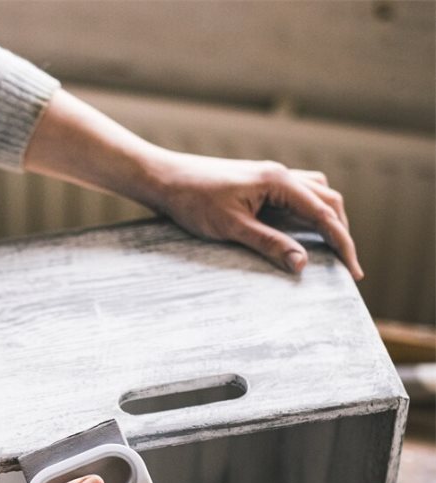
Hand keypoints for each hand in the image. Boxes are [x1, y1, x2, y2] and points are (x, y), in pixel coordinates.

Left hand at [146, 150, 362, 279]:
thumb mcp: (232, 228)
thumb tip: (301, 264)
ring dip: (326, 219)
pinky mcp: (258, 184)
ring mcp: (269, 177)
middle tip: (345, 265)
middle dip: (340, 231)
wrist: (165, 180)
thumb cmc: (193, 201)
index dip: (343, 243)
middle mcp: (280, 175)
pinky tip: (300, 232)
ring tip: (330, 249)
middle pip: (328, 200)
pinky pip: (294, 196)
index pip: (324, 214)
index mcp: (279, 182)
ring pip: (314, 194)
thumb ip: (269, 244)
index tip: (352, 271)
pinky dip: (306, 213)